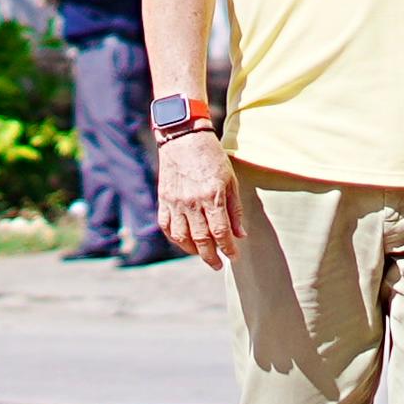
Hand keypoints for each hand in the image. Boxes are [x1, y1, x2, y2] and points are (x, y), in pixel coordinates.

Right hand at [156, 129, 239, 269]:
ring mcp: (175, 202)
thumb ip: (234, 209)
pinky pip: (167, 226)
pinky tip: (184, 242)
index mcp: (212, 196)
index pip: (220, 232)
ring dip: (193, 251)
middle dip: (211, 256)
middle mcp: (192, 202)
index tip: (233, 256)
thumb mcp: (231, 180)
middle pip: (201, 240)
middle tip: (218, 265)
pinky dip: (175, 238)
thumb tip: (240, 234)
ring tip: (202, 254)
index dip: (228, 248)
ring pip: (182, 237)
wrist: (183, 138)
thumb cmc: (211, 157)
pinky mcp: (163, 199)